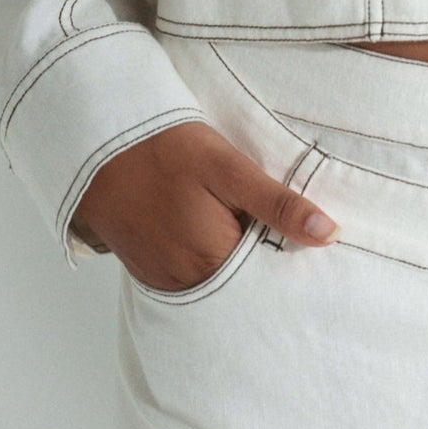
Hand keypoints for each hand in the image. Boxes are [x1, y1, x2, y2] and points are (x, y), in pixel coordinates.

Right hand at [70, 119, 339, 291]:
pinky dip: (209, 262)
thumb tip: (329, 234)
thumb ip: (278, 205)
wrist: (98, 144)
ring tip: (245, 227)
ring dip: (236, 262)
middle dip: (266, 264)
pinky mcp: (150, 271)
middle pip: (246, 284)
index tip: (314, 243)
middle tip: (281, 229)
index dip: (294, 257)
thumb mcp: (229, 168)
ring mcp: (166, 280)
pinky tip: (214, 232)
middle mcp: (190, 283)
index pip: (273, 277)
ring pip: (220, 282)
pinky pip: (192, 278)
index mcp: (216, 260)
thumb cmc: (167, 149)